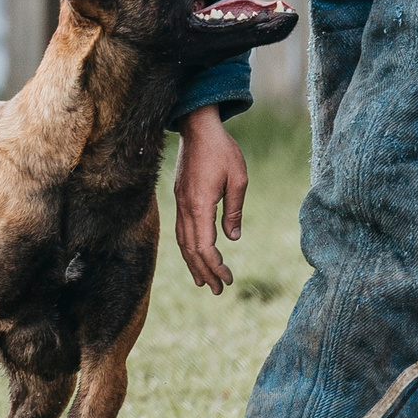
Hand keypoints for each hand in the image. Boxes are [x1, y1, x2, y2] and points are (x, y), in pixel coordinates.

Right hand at [171, 105, 246, 294]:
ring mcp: (179, 203)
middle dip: (204, 271)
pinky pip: (181, 230)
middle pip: (191, 250)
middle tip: (218, 290)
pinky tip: (194, 254)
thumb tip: (232, 237)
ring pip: (182, 242)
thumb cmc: (222, 150)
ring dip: (193, 263)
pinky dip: (188, 247)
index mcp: (199, 205)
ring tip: (204, 281)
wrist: (198, 126)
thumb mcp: (238, 179)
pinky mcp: (180, 197)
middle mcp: (185, 208)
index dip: (215, 266)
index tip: (227, 278)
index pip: (204, 247)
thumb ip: (234, 210)